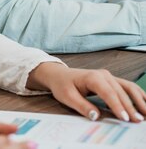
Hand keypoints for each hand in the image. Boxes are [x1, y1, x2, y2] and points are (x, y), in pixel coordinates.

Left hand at [27, 62, 145, 122]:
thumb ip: (82, 106)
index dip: (117, 106)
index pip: (108, 93)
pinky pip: (127, 86)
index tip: (125, 118)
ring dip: (139, 100)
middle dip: (131, 107)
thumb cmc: (62, 85)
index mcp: (92, 77)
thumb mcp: (67, 97)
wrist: (59, 75)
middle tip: (138, 121)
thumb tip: (96, 116)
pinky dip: (137, 95)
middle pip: (120, 91)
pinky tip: (144, 103)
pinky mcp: (111, 80)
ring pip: (128, 87)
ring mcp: (108, 76)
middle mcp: (103, 75)